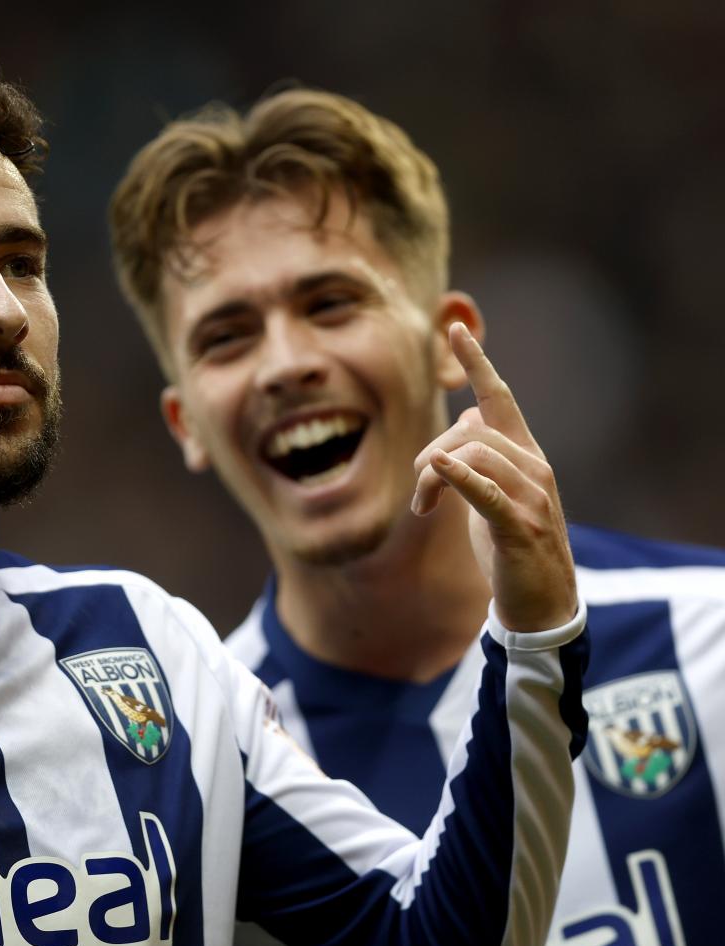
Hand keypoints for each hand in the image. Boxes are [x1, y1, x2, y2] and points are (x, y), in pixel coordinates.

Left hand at [411, 323, 575, 632]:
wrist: (541, 604)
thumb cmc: (511, 547)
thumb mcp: (493, 493)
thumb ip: (483, 456)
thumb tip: (469, 416)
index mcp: (525, 455)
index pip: (499, 397)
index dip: (477, 363)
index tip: (454, 329)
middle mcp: (534, 467)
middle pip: (469, 432)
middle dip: (430, 456)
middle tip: (418, 497)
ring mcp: (531, 496)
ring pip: (471, 456)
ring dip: (430, 479)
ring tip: (421, 508)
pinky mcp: (519, 527)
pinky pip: (485, 492)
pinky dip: (459, 477)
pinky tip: (437, 470)